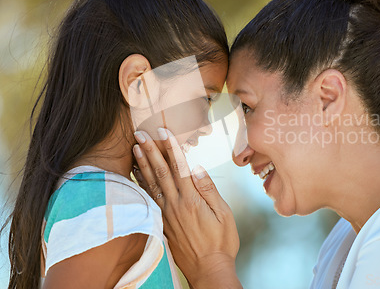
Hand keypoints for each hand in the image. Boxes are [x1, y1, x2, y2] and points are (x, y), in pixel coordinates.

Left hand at [132, 128, 241, 288]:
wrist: (208, 269)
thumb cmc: (221, 241)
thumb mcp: (223, 214)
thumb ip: (209, 189)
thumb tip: (196, 167)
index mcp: (191, 199)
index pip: (179, 167)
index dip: (171, 147)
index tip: (164, 131)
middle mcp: (175, 204)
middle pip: (160, 171)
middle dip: (150, 150)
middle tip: (140, 133)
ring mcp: (166, 213)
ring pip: (151, 183)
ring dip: (142, 164)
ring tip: (135, 147)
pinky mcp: (162, 222)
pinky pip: (149, 198)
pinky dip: (141, 183)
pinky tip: (136, 174)